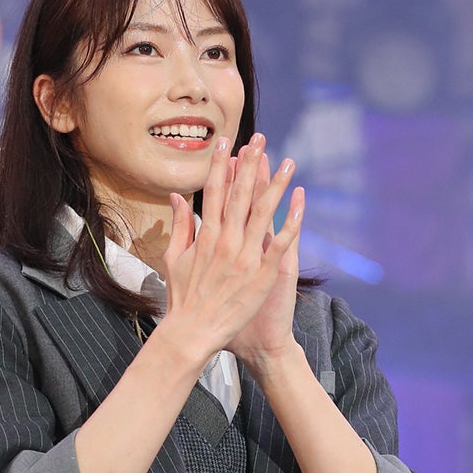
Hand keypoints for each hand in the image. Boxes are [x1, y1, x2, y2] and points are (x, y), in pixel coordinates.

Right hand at [157, 135, 301, 367]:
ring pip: (264, 211)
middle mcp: (225, 240)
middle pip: (240, 194)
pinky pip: (281, 241)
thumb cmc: (182, 299)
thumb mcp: (173, 259)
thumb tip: (177, 197)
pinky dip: (291, 220)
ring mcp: (245, 256)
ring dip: (276, 184)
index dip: (220, 164)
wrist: (193, 333)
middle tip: (260, 139)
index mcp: (205, 235)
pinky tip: (300, 200)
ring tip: (288, 161)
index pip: (213, 191)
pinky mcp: (262, 273)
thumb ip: (179, 226)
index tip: (226, 142)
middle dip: (250, 164)